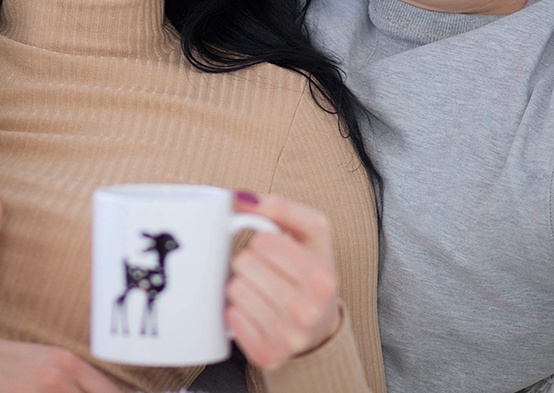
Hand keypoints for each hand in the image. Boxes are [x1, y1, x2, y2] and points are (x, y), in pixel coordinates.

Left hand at [225, 192, 342, 370]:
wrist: (319, 328)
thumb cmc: (312, 274)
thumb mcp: (313, 235)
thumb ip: (283, 209)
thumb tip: (241, 198)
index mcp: (323, 278)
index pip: (264, 241)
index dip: (262, 240)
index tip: (273, 249)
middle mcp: (308, 311)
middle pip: (244, 265)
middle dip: (249, 262)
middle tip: (265, 271)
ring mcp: (288, 337)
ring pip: (234, 290)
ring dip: (240, 285)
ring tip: (260, 290)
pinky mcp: (267, 355)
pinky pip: (230, 318)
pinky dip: (237, 311)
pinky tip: (254, 312)